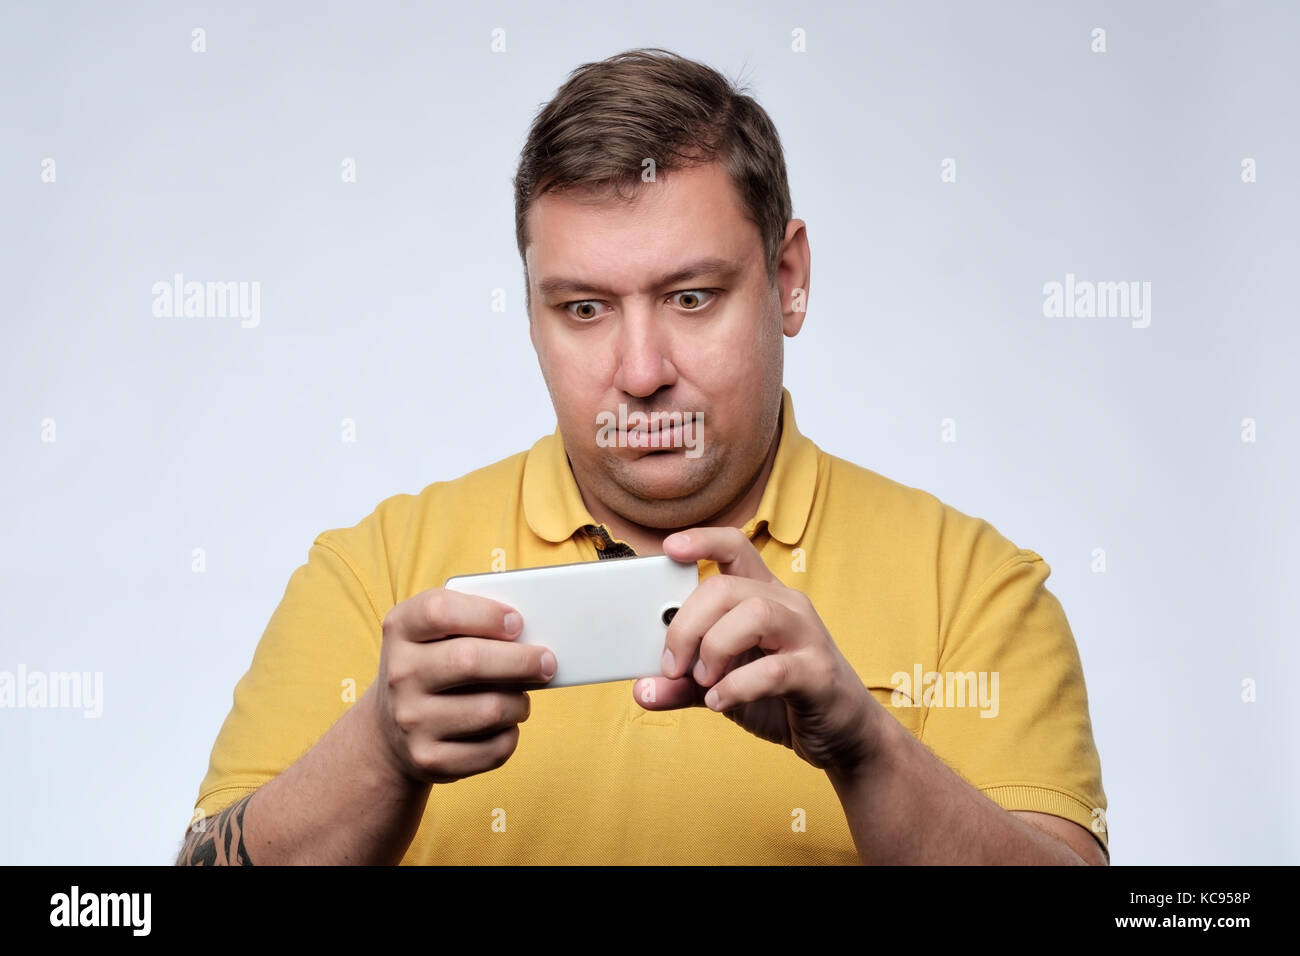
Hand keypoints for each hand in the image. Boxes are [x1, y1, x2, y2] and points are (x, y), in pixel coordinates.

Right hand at [363, 588, 555, 785]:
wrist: (391, 731)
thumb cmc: (434, 667)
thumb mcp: (436, 634)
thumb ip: (476, 623)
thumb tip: (533, 636)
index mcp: (401, 630)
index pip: (439, 610)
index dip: (485, 613)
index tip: (517, 623)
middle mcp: (400, 674)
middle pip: (469, 660)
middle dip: (521, 661)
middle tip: (547, 663)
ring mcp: (411, 720)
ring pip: (490, 709)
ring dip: (520, 703)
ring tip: (520, 698)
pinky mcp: (429, 759)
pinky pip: (494, 748)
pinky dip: (510, 735)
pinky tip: (503, 726)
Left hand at [635, 527, 883, 775]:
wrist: (842, 735)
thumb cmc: (780, 699)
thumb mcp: (722, 687)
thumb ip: (683, 685)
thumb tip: (641, 690)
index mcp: (763, 596)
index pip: (735, 547)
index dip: (701, 540)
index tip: (668, 548)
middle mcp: (787, 606)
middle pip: (728, 586)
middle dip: (687, 624)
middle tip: (672, 665)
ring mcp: (806, 636)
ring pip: (754, 614)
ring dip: (715, 648)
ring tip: (703, 680)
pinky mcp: (818, 673)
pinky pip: (773, 669)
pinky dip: (736, 686)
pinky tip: (719, 701)